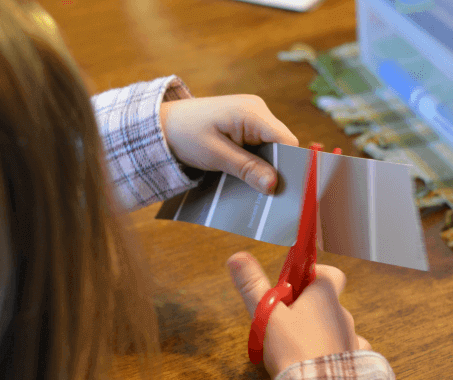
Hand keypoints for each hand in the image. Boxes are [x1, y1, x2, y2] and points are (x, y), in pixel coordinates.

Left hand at [160, 95, 298, 194]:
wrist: (163, 124)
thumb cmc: (185, 134)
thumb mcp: (215, 155)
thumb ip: (247, 168)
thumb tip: (274, 184)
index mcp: (252, 112)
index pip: (286, 141)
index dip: (289, 166)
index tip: (285, 190)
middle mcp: (257, 111)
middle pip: (281, 146)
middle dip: (275, 170)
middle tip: (268, 195)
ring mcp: (252, 117)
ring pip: (271, 149)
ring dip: (263, 168)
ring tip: (254, 187)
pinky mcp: (246, 126)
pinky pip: (259, 147)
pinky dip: (255, 163)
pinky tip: (246, 176)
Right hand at [227, 251, 370, 379]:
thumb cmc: (292, 349)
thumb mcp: (266, 315)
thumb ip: (252, 286)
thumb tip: (236, 256)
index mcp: (325, 297)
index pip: (330, 273)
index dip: (312, 275)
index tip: (293, 287)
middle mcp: (344, 314)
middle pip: (329, 302)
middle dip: (310, 308)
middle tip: (285, 322)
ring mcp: (353, 339)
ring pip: (336, 328)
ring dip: (322, 332)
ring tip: (300, 348)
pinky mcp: (357, 363)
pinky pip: (347, 351)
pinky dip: (336, 354)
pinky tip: (321, 364)